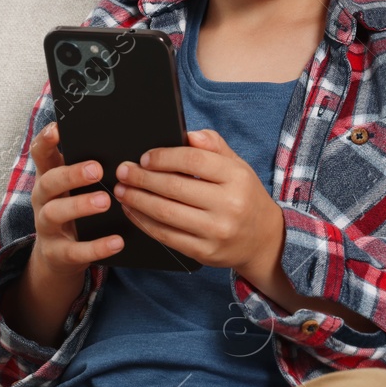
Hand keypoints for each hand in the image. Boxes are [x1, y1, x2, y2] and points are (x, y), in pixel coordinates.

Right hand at [29, 121, 123, 275]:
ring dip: (80, 205)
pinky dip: (96, 247)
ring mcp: (46, 227)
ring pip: (55, 213)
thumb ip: (87, 168)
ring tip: (105, 201)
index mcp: (48, 178)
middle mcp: (43, 200)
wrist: (56, 258)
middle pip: (49, 182)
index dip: (45, 140)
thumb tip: (123, 149)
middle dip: (71, 174)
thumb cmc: (73, 212)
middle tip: (97, 169)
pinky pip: (75, 250)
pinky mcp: (56, 253)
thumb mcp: (73, 189)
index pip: (40, 154)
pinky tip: (116, 241)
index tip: (58, 128)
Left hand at [112, 129, 283, 271]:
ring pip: (165, 213)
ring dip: (137, 200)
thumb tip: (189, 134)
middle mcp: (229, 205)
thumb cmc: (244, 197)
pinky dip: (143, 221)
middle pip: (174, 187)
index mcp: (237, 177)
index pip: (193, 160)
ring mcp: (216, 231)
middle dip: (141, 178)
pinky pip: (166, 235)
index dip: (164, 157)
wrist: (264, 240)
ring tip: (121, 190)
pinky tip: (132, 210)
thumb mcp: (237, 166)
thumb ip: (214, 146)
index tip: (144, 157)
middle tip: (123, 171)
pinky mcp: (204, 252)